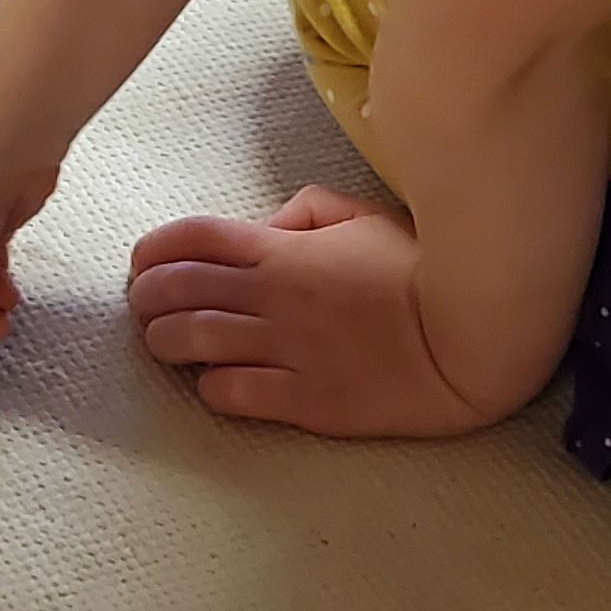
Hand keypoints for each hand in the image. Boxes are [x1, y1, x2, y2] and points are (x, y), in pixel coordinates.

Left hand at [126, 185, 504, 438]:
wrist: (468, 341)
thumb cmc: (420, 273)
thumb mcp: (368, 217)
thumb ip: (310, 210)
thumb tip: (268, 222)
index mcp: (285, 250)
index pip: (193, 237)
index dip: (154, 247)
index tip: (143, 260)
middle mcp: (274, 297)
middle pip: (176, 289)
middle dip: (146, 295)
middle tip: (143, 304)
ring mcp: (286, 350)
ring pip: (190, 342)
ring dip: (162, 340)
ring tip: (161, 343)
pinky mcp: (303, 400)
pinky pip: (230, 393)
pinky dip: (208, 386)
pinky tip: (212, 382)